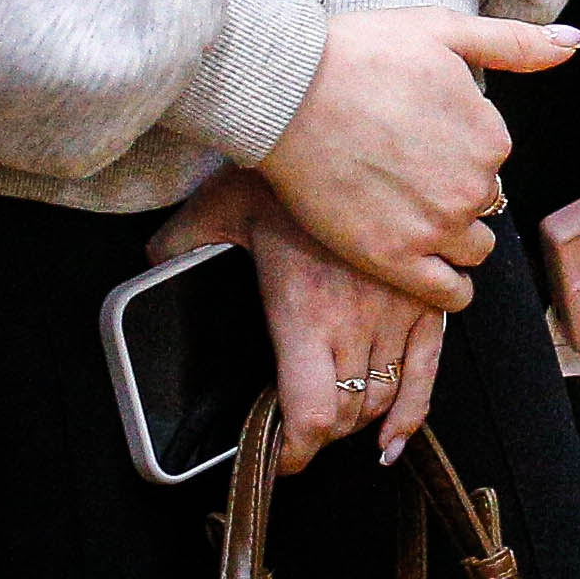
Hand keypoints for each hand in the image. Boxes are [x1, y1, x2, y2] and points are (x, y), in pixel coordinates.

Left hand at [168, 172, 450, 467]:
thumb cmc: (284, 164)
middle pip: (345, 410)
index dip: (295, 450)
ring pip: (384, 393)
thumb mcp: (213, 210)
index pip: (310, 411)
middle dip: (319, 433)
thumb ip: (178, 248)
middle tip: (295, 429)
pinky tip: (394, 435)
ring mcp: (399, 308)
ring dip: (357, 419)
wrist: (346, 120)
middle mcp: (356, 319)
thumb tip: (150, 268)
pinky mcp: (426, 294)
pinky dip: (414, 407)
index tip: (279, 458)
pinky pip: (429, 366)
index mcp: (304, 312)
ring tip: (334, 422)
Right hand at [256, 4, 578, 308]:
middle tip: (407, 176)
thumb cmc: (357, 54)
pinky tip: (434, 275)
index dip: (459, 149)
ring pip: (470, 249)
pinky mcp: (393, 259)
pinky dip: (448, 289)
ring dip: (452, 239)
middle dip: (454, 192)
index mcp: (492, 138)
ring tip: (411, 220)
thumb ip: (515, 44)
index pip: (492, 158)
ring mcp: (435, 228)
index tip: (423, 140)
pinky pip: (447, 293)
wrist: (286, 90)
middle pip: (481, 203)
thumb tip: (573, 46)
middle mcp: (473, 187)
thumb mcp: (445, 31)